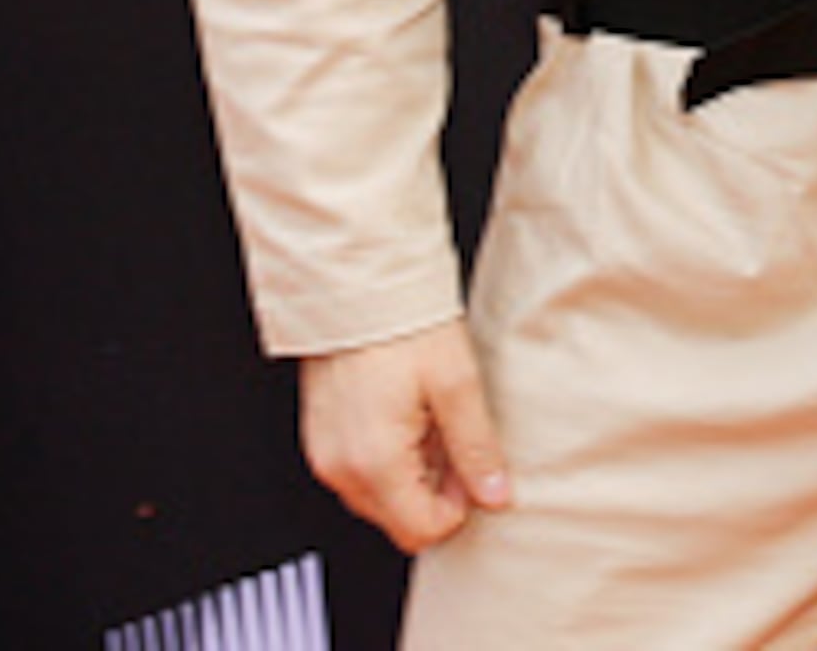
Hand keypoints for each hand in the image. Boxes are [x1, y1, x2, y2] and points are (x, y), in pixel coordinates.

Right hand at [301, 319, 511, 551]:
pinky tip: (406, 415)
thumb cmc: (402, 324)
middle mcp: (340, 468)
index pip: (422, 530)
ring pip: (380, 498)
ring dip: (413, 474)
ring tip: (429, 419)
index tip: (471, 465)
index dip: (458, 505)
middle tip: (453, 436)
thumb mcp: (457, 384)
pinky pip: (361, 472)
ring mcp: (325, 455)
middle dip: (435, 491)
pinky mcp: (321, 439)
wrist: (353, 285)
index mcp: (374, 462)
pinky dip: (389, 458)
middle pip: (399, 520)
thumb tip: (495, 494)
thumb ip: (476, 448)